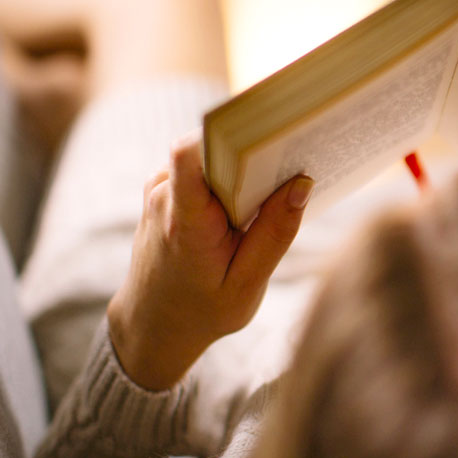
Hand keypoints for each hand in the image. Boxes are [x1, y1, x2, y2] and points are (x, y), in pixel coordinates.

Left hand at [107, 133, 312, 390]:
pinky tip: (252, 201)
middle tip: (295, 161)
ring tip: (276, 189)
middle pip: (211, 148)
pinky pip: (204, 167)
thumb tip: (303, 183)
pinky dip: (230, 178)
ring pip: (210, 155)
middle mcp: (164, 196)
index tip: (271, 134)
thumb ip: (275, 234)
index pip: (191, 154)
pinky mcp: (166, 189)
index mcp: (184, 222)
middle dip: (254, 151)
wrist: (154, 324)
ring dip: (244, 167)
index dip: (229, 134)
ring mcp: (160, 190)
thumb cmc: (202, 309)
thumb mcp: (246, 284)